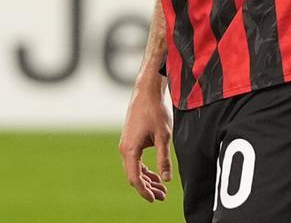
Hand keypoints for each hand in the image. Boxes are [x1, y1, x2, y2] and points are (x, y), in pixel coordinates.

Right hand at [118, 74, 172, 202]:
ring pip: (135, 169)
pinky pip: (136, 160)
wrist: (147, 92)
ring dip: (147, 179)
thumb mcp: (163, 136)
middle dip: (148, 187)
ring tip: (162, 189)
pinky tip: (156, 174)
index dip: (144, 191)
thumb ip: (164, 158)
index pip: (135, 178)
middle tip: (163, 196)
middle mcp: (124, 149)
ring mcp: (126, 144)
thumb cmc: (155, 112)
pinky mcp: (131, 140)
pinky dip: (145, 169)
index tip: (154, 199)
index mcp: (130, 150)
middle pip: (134, 175)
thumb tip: (166, 178)